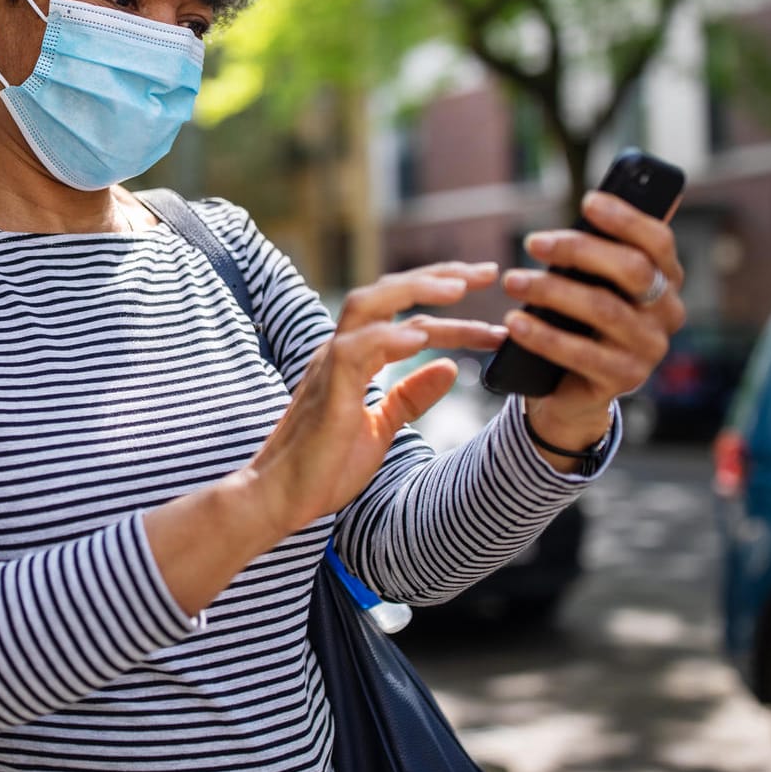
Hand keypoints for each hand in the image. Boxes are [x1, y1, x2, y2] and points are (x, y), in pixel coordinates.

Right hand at [240, 262, 508, 538]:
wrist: (283, 498)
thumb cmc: (325, 465)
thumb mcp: (382, 427)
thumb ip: (411, 396)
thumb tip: (450, 368)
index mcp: (354, 357)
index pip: (406, 316)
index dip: (448, 305)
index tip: (487, 297)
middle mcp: (340, 350)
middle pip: (387, 292)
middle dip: (437, 277)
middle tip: (487, 273)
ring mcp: (330, 364)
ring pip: (369, 305)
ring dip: (415, 291)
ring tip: (459, 289)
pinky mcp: (327, 387)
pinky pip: (355, 349)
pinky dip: (388, 337)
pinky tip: (421, 336)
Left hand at [501, 192, 687, 451]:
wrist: (569, 388)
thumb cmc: (578, 322)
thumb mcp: (590, 284)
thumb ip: (596, 255)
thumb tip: (591, 205)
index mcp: (665, 281)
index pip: (658, 242)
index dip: (626, 219)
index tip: (587, 201)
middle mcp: (667, 313)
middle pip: (632, 270)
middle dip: (579, 250)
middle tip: (533, 242)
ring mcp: (650, 349)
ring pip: (604, 309)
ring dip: (552, 290)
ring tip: (512, 281)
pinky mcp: (625, 379)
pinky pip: (582, 354)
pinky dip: (543, 336)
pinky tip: (515, 323)